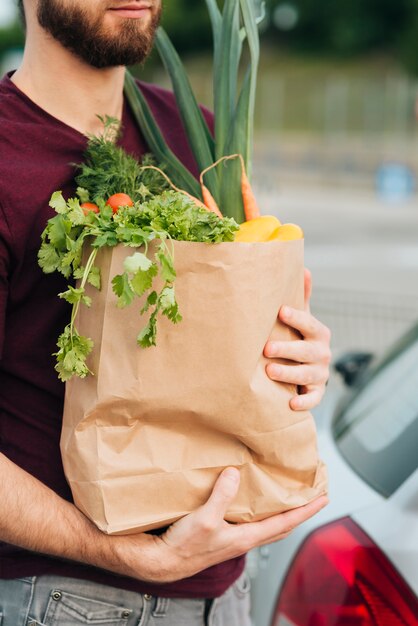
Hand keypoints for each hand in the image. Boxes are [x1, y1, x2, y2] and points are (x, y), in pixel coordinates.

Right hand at [114, 468, 327, 582]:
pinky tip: (251, 500)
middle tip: (313, 497)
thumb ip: (222, 496)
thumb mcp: (204, 519)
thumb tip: (236, 475)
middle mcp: (244, 540)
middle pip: (281, 526)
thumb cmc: (184, 547)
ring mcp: (234, 538)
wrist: (163, 561)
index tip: (324, 499)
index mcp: (246, 538)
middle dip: (300, 512)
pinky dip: (259, 511)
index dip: (306, 511)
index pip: (285, 523)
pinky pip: (249, 521)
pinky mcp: (222, 535)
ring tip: (288, 496)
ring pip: (267, 525)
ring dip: (281, 512)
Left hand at [264, 268, 330, 410]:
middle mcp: (322, 353)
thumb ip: (302, 297)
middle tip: (266, 348)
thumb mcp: (302, 319)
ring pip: (307, 376)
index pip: (310, 324)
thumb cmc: (298, 338)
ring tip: (269, 372)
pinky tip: (290, 403)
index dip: (297, 318)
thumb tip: (303, 267)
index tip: (281, 311)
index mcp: (318, 333)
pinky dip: (304, 403)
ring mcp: (320, 374)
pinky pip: (313, 400)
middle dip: (288, 350)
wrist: (307, 369)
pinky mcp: (316, 393)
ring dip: (289, 374)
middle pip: (308, 352)